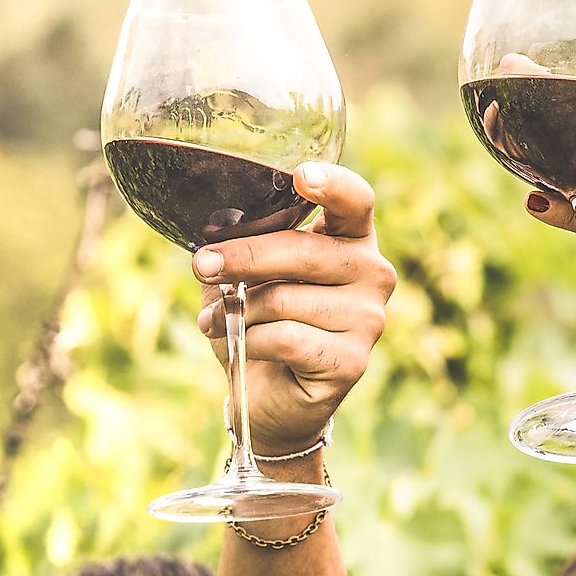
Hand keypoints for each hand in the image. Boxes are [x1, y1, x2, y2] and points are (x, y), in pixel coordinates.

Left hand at [192, 163, 395, 455]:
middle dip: (242, 257)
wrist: (271, 399)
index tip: (301, 176)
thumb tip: (211, 240)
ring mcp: (369, 319)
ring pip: (285, 299)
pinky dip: (248, 342)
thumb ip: (244, 249)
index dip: (331, 185)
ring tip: (216, 321)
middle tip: (202, 265)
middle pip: (305, 250)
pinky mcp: (352, 361)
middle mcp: (373, 273)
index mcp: (352, 239)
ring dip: (237, 311)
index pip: (355, 201)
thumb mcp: (250, 276)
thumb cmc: (261, 323)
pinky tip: (240, 348)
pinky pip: (284, 339)